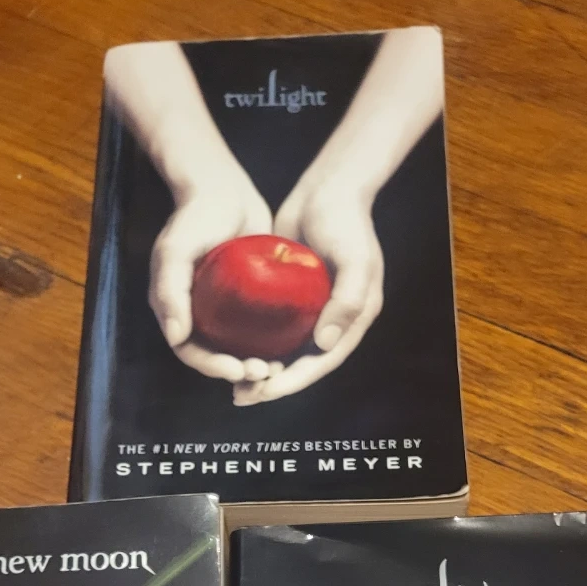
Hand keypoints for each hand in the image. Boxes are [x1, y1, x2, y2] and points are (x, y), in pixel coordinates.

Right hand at [149, 173, 272, 382]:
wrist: (224, 187)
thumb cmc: (196, 216)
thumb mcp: (176, 250)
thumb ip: (171, 291)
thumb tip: (177, 337)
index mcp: (176, 308)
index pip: (191, 351)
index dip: (212, 367)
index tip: (239, 370)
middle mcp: (198, 312)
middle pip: (216, 355)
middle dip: (239, 370)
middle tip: (266, 372)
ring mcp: (223, 306)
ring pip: (238, 347)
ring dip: (255, 361)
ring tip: (278, 367)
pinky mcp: (247, 298)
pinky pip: (257, 327)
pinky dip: (269, 341)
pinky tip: (289, 346)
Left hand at [232, 181, 383, 404]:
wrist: (327, 189)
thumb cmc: (346, 222)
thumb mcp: (355, 259)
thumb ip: (347, 301)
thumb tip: (324, 344)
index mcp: (353, 320)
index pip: (323, 362)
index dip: (295, 381)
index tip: (266, 390)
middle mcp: (334, 322)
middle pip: (302, 365)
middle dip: (273, 385)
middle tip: (242, 397)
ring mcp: (312, 311)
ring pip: (285, 352)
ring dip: (261, 371)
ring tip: (233, 385)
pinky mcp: (291, 298)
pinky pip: (273, 329)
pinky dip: (255, 344)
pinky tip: (231, 352)